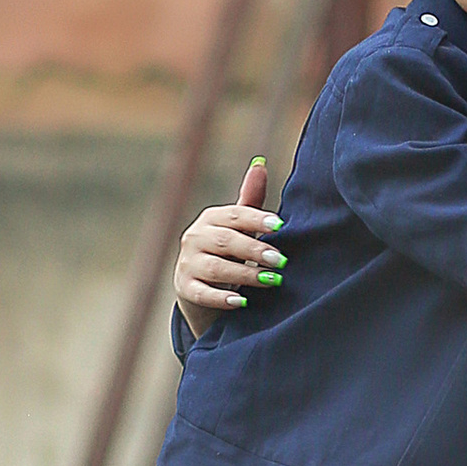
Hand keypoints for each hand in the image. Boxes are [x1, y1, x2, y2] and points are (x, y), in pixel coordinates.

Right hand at [173, 160, 280, 333]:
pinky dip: (222, 298)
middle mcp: (195, 237)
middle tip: (281, 260)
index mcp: (211, 219)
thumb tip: (260, 163)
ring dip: (246, 275)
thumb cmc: (228, 252)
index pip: (234, 215)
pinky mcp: (185, 288)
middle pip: (226, 241)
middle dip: (254, 250)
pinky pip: (203, 293)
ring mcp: (188, 263)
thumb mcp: (239, 228)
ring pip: (216, 268)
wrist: (201, 287)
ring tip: (271, 280)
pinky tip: (242, 302)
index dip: (257, 219)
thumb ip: (250, 200)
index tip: (280, 226)